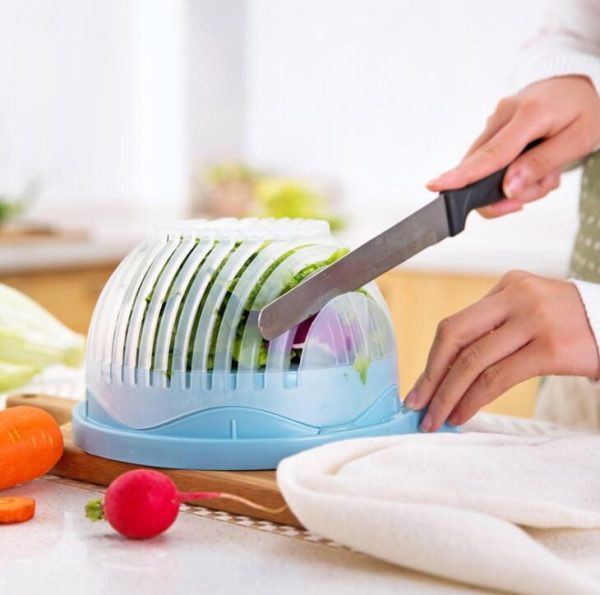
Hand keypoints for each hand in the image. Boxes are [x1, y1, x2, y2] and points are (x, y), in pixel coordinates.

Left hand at [404, 271, 599, 430]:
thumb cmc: (572, 326)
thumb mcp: (530, 311)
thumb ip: (493, 328)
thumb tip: (448, 369)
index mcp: (507, 286)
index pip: (456, 325)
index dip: (433, 359)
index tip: (420, 385)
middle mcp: (517, 296)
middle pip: (454, 336)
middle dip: (430, 375)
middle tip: (415, 404)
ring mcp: (534, 320)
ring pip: (472, 361)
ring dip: (448, 395)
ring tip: (435, 418)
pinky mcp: (551, 349)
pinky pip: (498, 378)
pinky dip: (474, 399)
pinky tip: (462, 414)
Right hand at [427, 76, 599, 217]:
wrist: (573, 85)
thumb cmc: (581, 110)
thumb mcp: (579, 139)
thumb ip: (542, 164)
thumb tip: (508, 188)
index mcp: (529, 113)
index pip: (492, 153)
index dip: (464, 175)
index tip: (438, 186)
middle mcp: (503, 114)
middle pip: (484, 167)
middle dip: (505, 192)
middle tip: (540, 189)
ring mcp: (493, 121)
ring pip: (486, 169)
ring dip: (513, 183)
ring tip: (545, 173)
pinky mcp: (490, 130)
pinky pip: (490, 163)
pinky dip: (509, 175)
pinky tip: (530, 167)